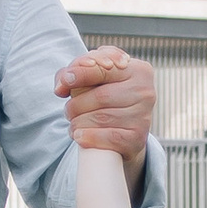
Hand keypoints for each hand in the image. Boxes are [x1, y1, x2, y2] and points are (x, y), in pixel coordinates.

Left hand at [57, 44, 156, 163]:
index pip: (104, 69)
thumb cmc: (107, 97)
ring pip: (102, 118)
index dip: (81, 74)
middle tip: (69, 112)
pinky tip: (80, 137)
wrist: (126, 130)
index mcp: (137, 70)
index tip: (65, 82)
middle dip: (77, 105)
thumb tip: (61, 86)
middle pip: (101, 97)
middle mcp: (145, 91)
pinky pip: (110, 137)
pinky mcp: (138, 138)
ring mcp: (144, 116)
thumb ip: (75, 71)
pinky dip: (90, 137)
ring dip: (79, 123)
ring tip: (73, 125)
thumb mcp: (95, 77)